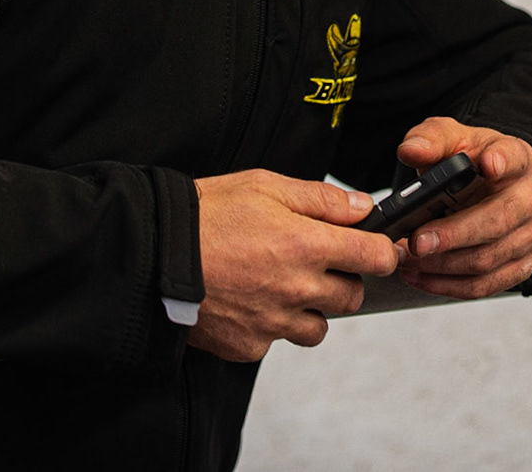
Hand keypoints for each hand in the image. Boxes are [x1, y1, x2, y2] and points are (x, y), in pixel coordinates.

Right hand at [188, 168, 399, 361]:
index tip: (372, 248)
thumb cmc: (205, 215)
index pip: (376, 258)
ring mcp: (273, 322)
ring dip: (310, 309)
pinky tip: (249, 301)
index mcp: (307, 245)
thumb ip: (321, 199)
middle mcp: (297, 288)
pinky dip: (271, 326)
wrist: (151, 255)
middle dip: (343, 280)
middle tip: (314, 262)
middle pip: (353, 297)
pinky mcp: (248, 346)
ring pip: (318, 327)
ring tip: (280, 285)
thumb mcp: (265, 185)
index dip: (380, 251)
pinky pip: (276, 341)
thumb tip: (362, 208)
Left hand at [394, 117, 531, 297]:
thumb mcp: (450, 139)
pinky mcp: (520, 266)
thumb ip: (431, 139)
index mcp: (518, 159)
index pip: (514, 158)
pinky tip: (421, 276)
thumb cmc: (469, 163)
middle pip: (498, 220)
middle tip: (417, 241)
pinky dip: (448, 285)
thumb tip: (412, 150)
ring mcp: (529, 235)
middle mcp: (530, 198)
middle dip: (453, 234)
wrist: (484, 188)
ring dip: (443, 265)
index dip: (502, 161)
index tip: (487, 164)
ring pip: (488, 259)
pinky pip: (485, 285)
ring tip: (408, 259)